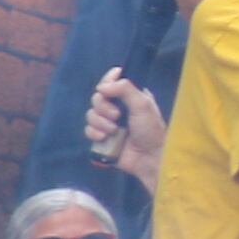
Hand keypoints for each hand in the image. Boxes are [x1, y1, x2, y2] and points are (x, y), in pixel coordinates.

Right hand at [87, 68, 163, 184]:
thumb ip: (125, 90)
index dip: (107, 82)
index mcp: (129, 96)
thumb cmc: (150, 129)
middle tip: (116, 116)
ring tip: (113, 131)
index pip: (112, 82)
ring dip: (100, 123)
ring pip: (91, 115)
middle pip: (97, 99)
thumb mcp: (142, 105)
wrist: (148, 156)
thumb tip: (102, 86)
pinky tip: (104, 138)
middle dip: (103, 108)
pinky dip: (94, 134)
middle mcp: (117, 107)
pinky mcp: (101, 137)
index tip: (106, 87)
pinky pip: (88, 130)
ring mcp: (108, 123)